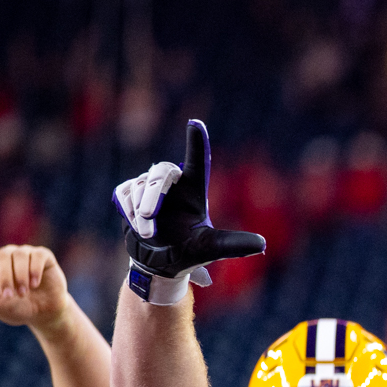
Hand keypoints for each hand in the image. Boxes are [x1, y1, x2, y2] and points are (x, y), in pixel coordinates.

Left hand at [0, 216, 70, 328]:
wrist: (43, 315)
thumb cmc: (16, 309)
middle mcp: (9, 256)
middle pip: (2, 255)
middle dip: (5, 276)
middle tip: (10, 295)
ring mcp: (27, 255)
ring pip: (20, 255)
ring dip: (20, 276)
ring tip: (24, 293)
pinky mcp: (44, 257)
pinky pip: (37, 256)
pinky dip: (34, 271)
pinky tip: (35, 283)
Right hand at [112, 120, 265, 280]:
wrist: (160, 262)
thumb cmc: (190, 251)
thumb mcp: (212, 248)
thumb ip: (234, 244)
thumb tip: (263, 245)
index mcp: (195, 189)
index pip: (197, 160)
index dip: (196, 142)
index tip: (195, 124)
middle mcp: (173, 183)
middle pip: (161, 172)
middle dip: (152, 193)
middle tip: (149, 216)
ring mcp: (148, 186)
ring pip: (139, 186)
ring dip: (140, 212)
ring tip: (148, 234)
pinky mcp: (129, 193)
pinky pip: (123, 193)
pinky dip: (128, 211)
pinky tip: (136, 226)